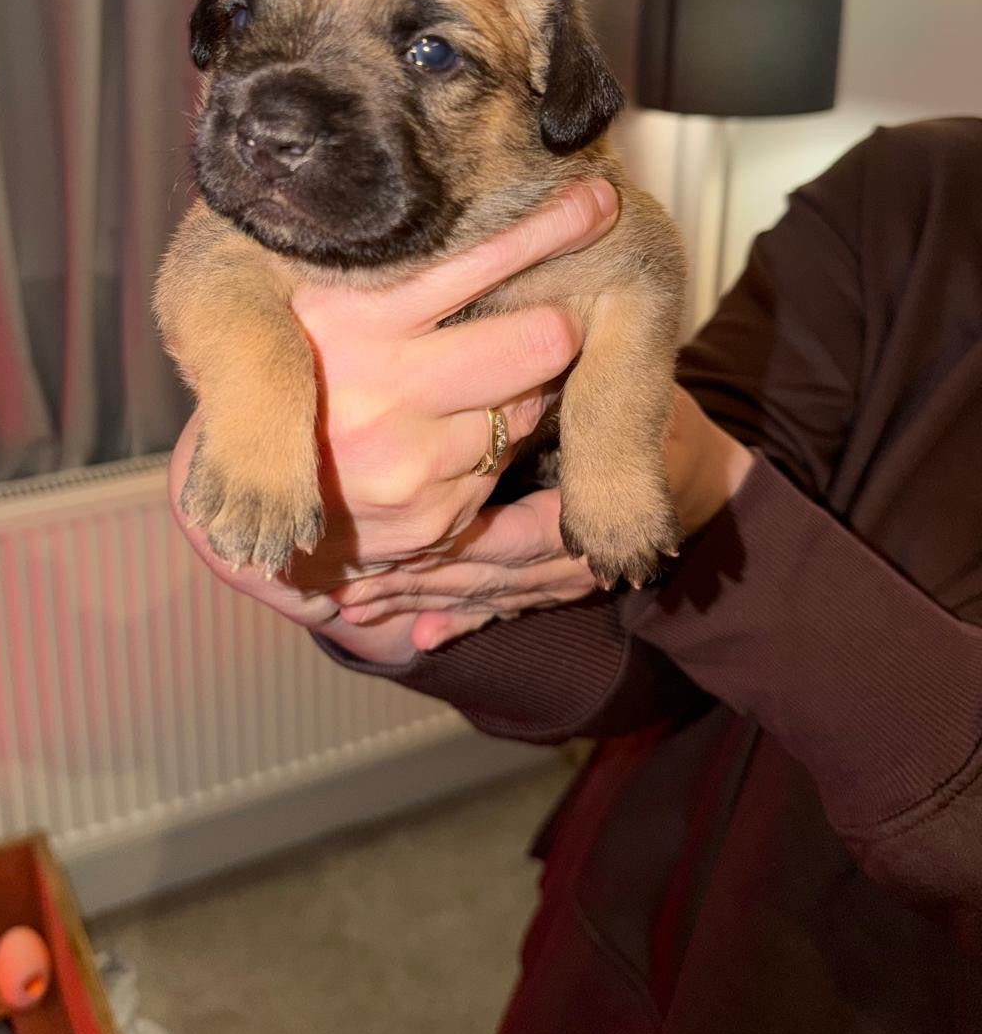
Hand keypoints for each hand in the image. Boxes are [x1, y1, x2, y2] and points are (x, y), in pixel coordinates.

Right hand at [169, 179, 620, 664]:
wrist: (240, 498)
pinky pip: (503, 461)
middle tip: (558, 312)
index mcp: (343, 316)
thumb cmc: (287, 372)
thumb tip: (447, 203)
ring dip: (519, 392)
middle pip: (537, 341)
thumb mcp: (308, 304)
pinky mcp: (433, 514)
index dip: (547, 229)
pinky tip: (448, 434)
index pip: (475, 263)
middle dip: (556, 324)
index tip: (599, 200)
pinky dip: (491, 444)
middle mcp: (378, 387)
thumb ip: (373, 263)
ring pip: (529, 404)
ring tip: (472, 383)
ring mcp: (410, 459)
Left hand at [334, 385, 753, 650]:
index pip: (512, 539)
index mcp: (588, 511)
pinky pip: (508, 608)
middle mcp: (578, 556)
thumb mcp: (618, 394)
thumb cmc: (647, 406)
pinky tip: (420, 639)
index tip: (376, 543)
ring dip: (420, 603)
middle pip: (488, 576)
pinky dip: (462, 623)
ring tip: (351, 606)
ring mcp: (568, 577)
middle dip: (411, 583)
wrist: (697, 466)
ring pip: (489, 595)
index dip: (444, 546)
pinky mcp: (556, 581)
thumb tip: (492, 397)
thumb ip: (564, 407)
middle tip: (337, 584)